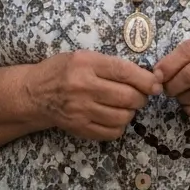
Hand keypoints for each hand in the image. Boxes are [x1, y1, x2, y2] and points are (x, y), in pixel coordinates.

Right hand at [25, 50, 160, 141]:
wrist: (34, 93)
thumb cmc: (62, 70)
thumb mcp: (84, 57)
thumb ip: (112, 65)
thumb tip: (147, 76)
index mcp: (85, 63)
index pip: (124, 72)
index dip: (146, 80)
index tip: (156, 84)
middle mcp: (83, 87)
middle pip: (127, 97)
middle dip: (141, 97)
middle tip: (139, 95)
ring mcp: (80, 110)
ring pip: (123, 116)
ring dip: (131, 112)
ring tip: (125, 105)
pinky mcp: (79, 128)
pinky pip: (112, 132)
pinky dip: (120, 126)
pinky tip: (114, 117)